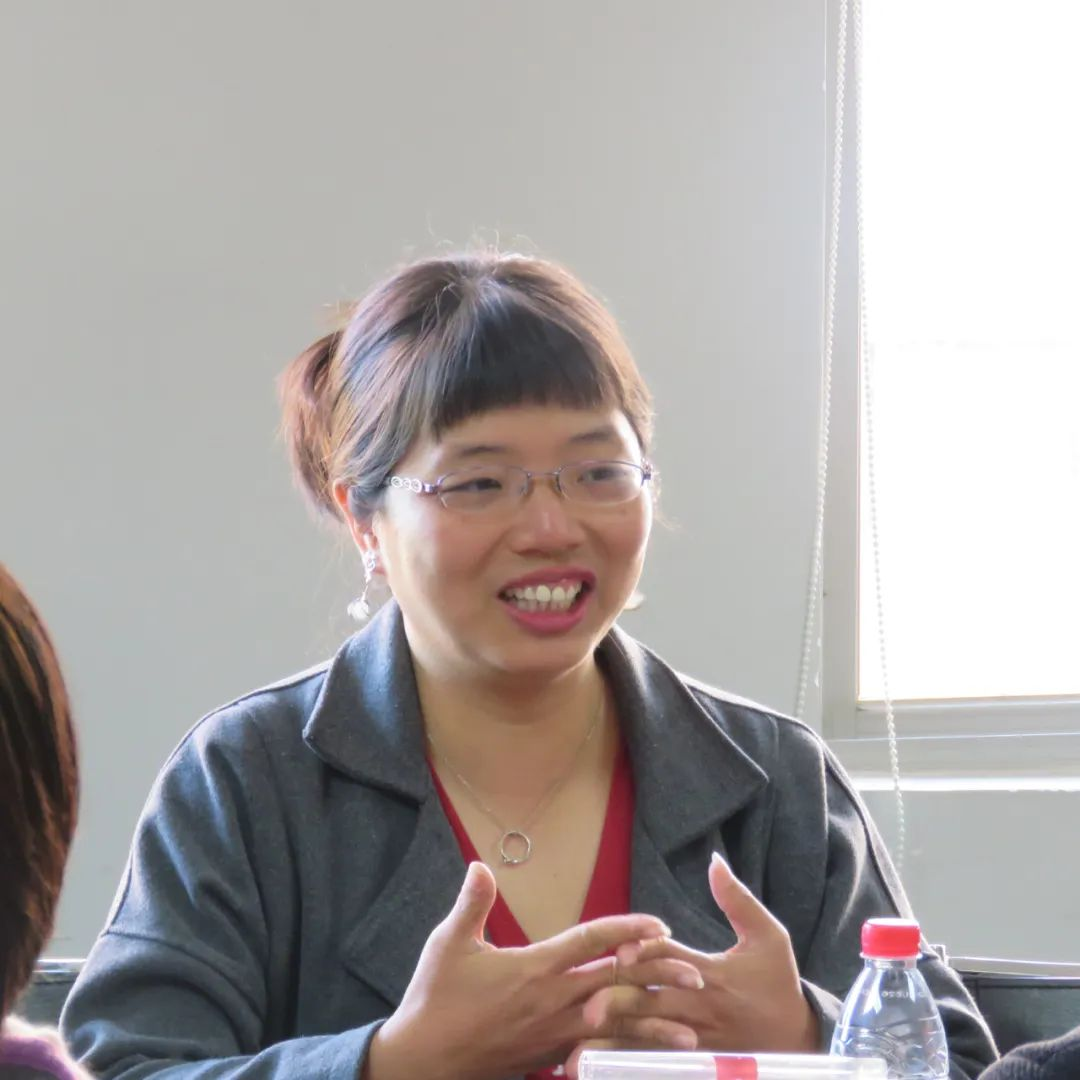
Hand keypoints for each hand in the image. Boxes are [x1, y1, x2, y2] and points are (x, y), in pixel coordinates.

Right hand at [364, 862, 683, 1079]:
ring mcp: (554, 1035)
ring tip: (689, 1028)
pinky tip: (643, 1054)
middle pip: (616, 984)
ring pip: (614, 1026)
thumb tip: (480, 864)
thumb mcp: (448, 944)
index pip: (591, 942)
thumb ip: (472, 903)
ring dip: (653, 1023)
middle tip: (697, 972)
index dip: (627, 930)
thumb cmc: (435, 1000)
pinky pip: (595, 1050)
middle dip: (657, 975)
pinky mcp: (549, 1057)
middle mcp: (553, 1002)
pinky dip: (622, 1050)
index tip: (659, 924)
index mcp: (534, 968)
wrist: (423, 1064)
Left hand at [566, 852, 817, 1075]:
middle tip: (587, 1007)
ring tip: (580, 1050)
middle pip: (651, 1001)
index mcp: (710, 972)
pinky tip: (599, 1069)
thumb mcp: (769, 936)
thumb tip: (714, 861)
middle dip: (620, 1003)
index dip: (644, 953)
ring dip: (615, 1042)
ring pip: (647, 1038)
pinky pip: (655, 1063)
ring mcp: (694, 1039)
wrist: (801, 1039)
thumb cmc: (778, 983)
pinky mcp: (693, 1061)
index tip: (621, 952)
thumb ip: (738, 900)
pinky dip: (627, 1064)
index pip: (670, 958)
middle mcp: (697, 1006)